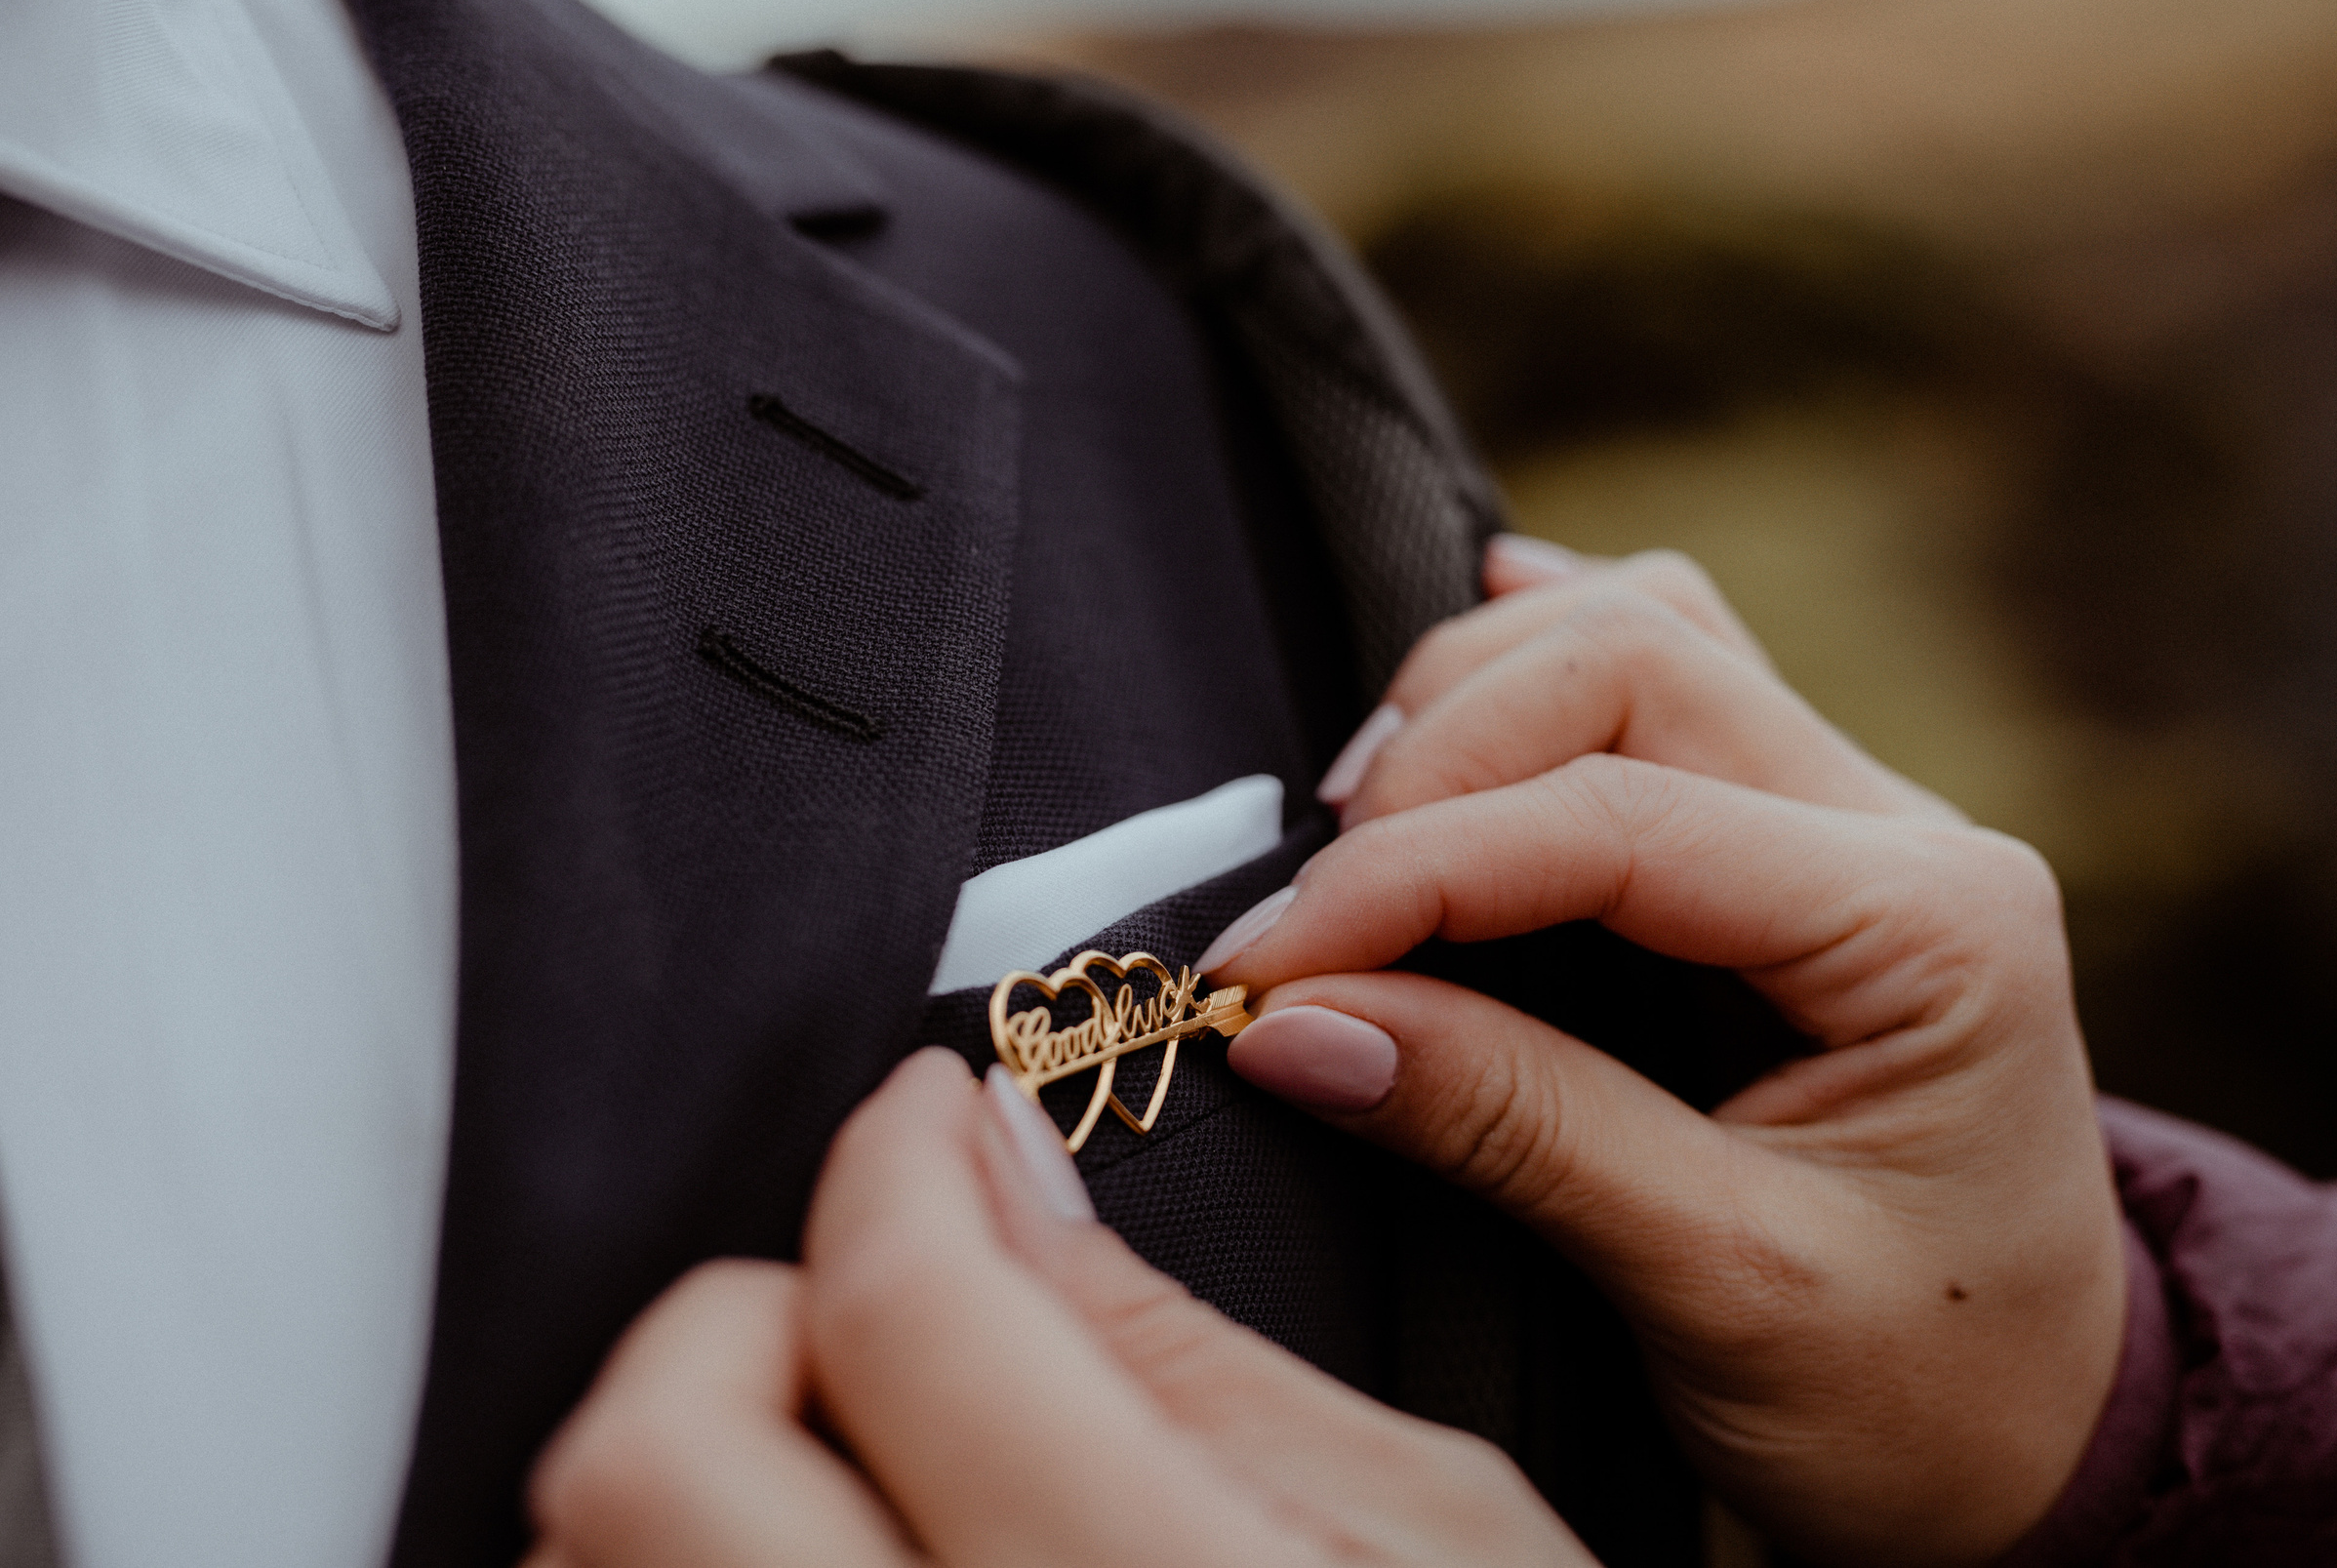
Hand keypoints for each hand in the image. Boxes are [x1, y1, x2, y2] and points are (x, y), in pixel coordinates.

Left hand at [522, 1048, 1595, 1567]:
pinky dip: (706, 1563)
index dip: (894, 1160)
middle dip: (749, 1316)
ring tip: (869, 1445)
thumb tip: (1011, 1180)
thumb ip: (1196, 1360)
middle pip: (646, 1460)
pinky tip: (850, 1549)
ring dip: (704, 1462)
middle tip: (882, 1294)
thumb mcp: (1432, 1532)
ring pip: (600, 1565)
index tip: (929, 1117)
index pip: (899, 1315)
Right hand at [1210, 536, 2125, 1566]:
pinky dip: (1540, 673)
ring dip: (1474, 702)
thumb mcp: (1720, 1290)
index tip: (1267, 970)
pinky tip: (1454, 688)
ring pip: (1642, 635)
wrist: (2033, 1443)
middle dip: (1434, 764)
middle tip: (1314, 924)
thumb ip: (1512, 1128)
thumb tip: (1296, 1023)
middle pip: (1629, 663)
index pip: (1621, 817)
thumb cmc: (1914, 1399)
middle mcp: (1909, 834)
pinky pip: (1669, 678)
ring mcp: (1859, 822)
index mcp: (1933, 929)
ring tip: (1358, 835)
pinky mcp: (1797, 845)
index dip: (1415, 872)